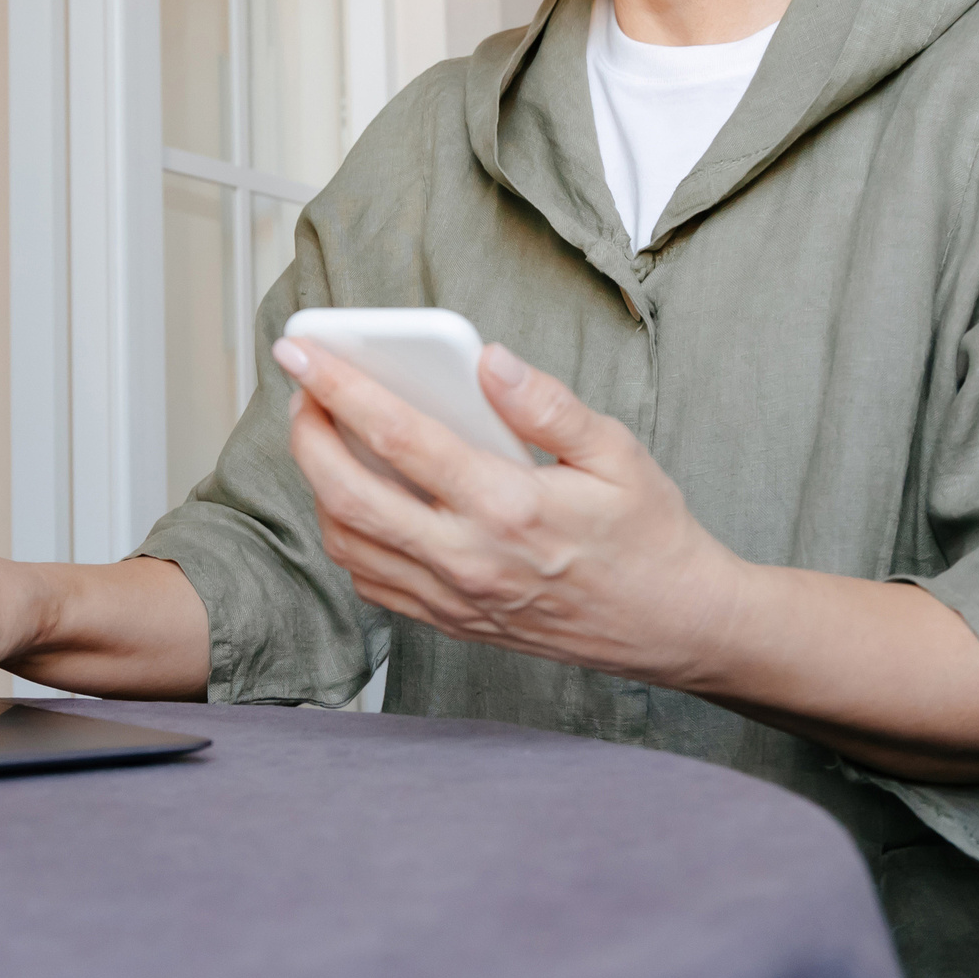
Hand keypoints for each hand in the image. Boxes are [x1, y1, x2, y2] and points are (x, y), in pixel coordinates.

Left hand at [277, 336, 978, 781]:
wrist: (677, 627)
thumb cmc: (652, 536)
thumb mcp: (618, 454)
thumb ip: (549, 405)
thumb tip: (488, 360)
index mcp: (509, 508)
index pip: (399, 437)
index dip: (340, 386)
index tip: (301, 350)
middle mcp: (471, 560)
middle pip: (348, 496)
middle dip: (307, 434)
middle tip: (301, 389)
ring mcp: (457, 600)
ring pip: (350, 544)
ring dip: (319, 486)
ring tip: (325, 435)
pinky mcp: (455, 624)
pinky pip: (374, 582)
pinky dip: (348, 535)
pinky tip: (356, 497)